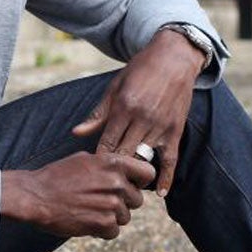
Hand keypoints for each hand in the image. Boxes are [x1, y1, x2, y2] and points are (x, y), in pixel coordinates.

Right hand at [0, 152, 155, 238]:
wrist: (35, 196)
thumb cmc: (57, 176)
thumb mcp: (85, 159)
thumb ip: (109, 164)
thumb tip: (125, 171)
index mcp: (114, 163)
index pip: (148, 174)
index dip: (141, 182)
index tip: (131, 185)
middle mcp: (117, 183)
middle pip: (137, 200)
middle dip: (122, 203)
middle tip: (100, 201)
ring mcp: (112, 204)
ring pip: (125, 217)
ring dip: (111, 217)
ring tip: (89, 210)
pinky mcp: (103, 224)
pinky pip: (114, 231)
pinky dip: (101, 230)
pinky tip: (86, 221)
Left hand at [72, 28, 203, 197]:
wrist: (174, 58)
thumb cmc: (140, 70)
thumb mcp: (115, 87)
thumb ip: (97, 113)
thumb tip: (75, 134)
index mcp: (123, 107)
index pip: (106, 143)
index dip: (98, 160)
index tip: (91, 171)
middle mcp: (141, 119)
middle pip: (123, 155)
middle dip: (113, 172)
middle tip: (103, 186)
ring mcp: (160, 126)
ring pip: (143, 159)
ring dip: (134, 176)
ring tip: (124, 190)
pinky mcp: (175, 130)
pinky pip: (171, 159)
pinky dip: (166, 177)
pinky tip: (160, 193)